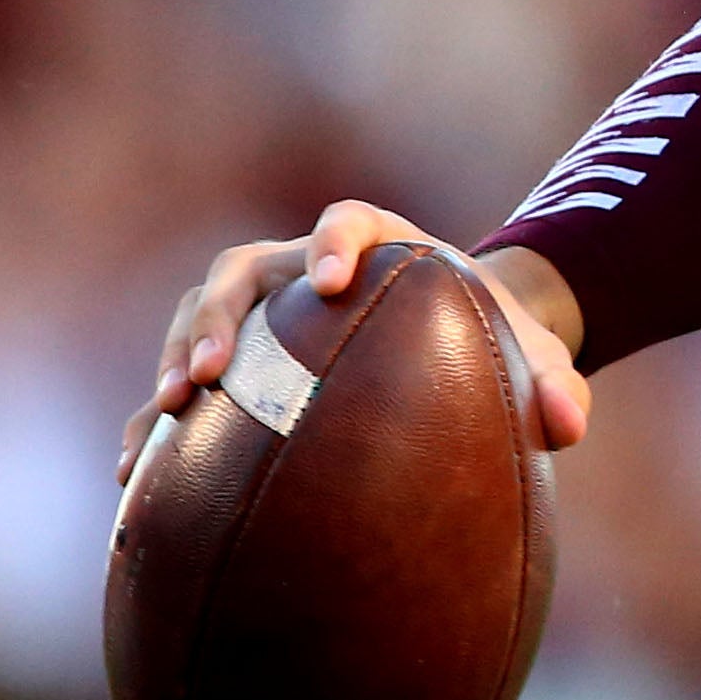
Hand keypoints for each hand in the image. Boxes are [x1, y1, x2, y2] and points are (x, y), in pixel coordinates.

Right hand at [126, 202, 592, 479]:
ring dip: (177, 356)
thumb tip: (569, 426)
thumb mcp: (530, 356)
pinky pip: (179, 387)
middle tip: (214, 370)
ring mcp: (259, 313)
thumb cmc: (489, 343)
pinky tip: (131, 477)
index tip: (333, 279)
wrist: (448, 348)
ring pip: (197, 316)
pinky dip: (151, 424)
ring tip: (168, 410)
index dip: (337, 240)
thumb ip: (555, 382)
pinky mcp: (232, 366)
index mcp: (379, 244)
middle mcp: (301, 268)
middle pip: (244, 268)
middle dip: (222, 314)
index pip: (350, 222)